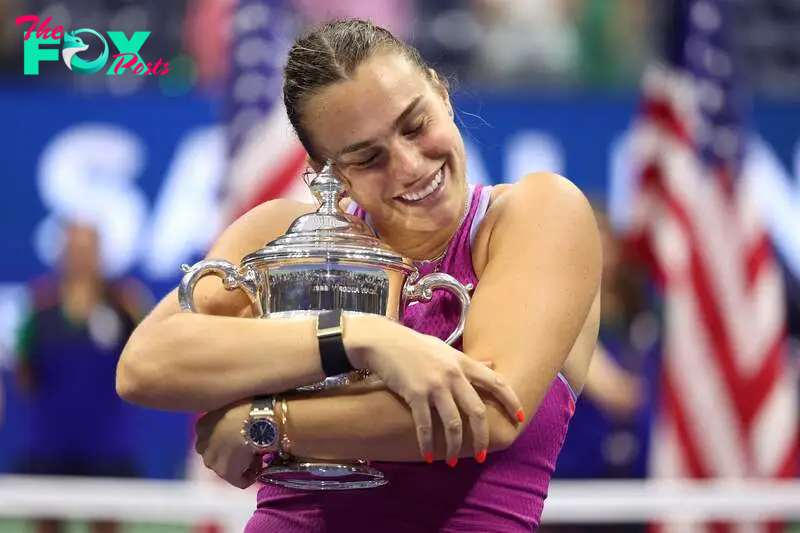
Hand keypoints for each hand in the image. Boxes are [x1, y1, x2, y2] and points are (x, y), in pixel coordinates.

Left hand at [195, 400, 263, 488]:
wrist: (258, 418)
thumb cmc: (250, 405)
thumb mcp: (233, 405)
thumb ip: (228, 417)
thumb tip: (240, 424)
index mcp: (202, 426)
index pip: (212, 439)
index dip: (229, 440)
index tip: (244, 436)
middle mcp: (201, 445)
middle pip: (216, 454)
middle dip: (231, 454)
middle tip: (250, 447)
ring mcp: (212, 461)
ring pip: (226, 468)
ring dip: (240, 465)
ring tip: (257, 455)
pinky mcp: (226, 473)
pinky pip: (240, 481)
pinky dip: (249, 477)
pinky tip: (259, 466)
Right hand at [345, 316, 522, 462]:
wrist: (384, 341)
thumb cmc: (414, 346)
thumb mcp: (446, 350)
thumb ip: (469, 361)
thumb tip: (493, 365)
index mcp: (463, 363)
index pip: (496, 382)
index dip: (511, 401)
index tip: (520, 418)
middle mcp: (453, 374)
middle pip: (477, 410)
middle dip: (482, 436)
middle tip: (483, 454)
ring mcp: (435, 385)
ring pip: (453, 423)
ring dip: (455, 445)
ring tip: (454, 460)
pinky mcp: (415, 394)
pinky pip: (425, 425)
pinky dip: (428, 443)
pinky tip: (428, 455)